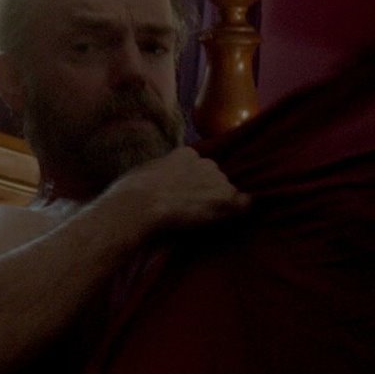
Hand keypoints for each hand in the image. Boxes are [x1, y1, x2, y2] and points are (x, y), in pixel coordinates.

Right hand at [101, 147, 248, 230]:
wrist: (136, 207)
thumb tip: (156, 179)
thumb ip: (160, 172)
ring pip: (227, 191)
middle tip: (190, 209)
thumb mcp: (145, 172)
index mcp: (186, 154)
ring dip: (218, 203)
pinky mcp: (225, 199)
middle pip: (215, 177)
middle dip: (206, 191)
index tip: (183, 194)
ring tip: (200, 219)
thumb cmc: (130, 193)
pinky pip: (244, 203)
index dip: (192, 181)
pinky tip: (231, 218)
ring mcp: (217, 180)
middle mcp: (206, 162)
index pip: (199, 165)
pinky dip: (240, 210)